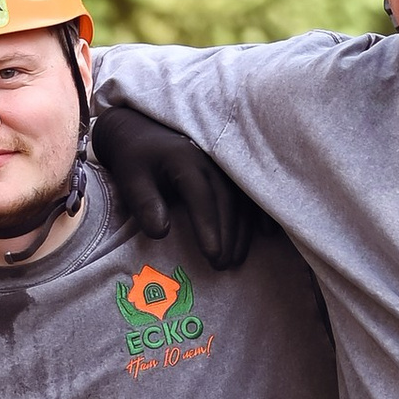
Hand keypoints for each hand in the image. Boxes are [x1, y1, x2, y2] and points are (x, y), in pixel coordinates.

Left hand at [89, 104, 259, 272]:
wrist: (142, 132)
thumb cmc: (135, 159)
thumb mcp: (130, 178)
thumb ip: (144, 203)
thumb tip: (161, 232)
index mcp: (184, 160)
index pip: (200, 195)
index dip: (208, 226)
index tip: (211, 254)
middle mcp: (210, 160)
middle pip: (227, 200)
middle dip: (228, 235)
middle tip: (222, 265)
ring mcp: (224, 163)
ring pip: (243, 198)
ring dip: (243, 230)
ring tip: (236, 260)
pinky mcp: (230, 168)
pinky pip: (251, 190)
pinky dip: (261, 211)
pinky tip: (267, 233)